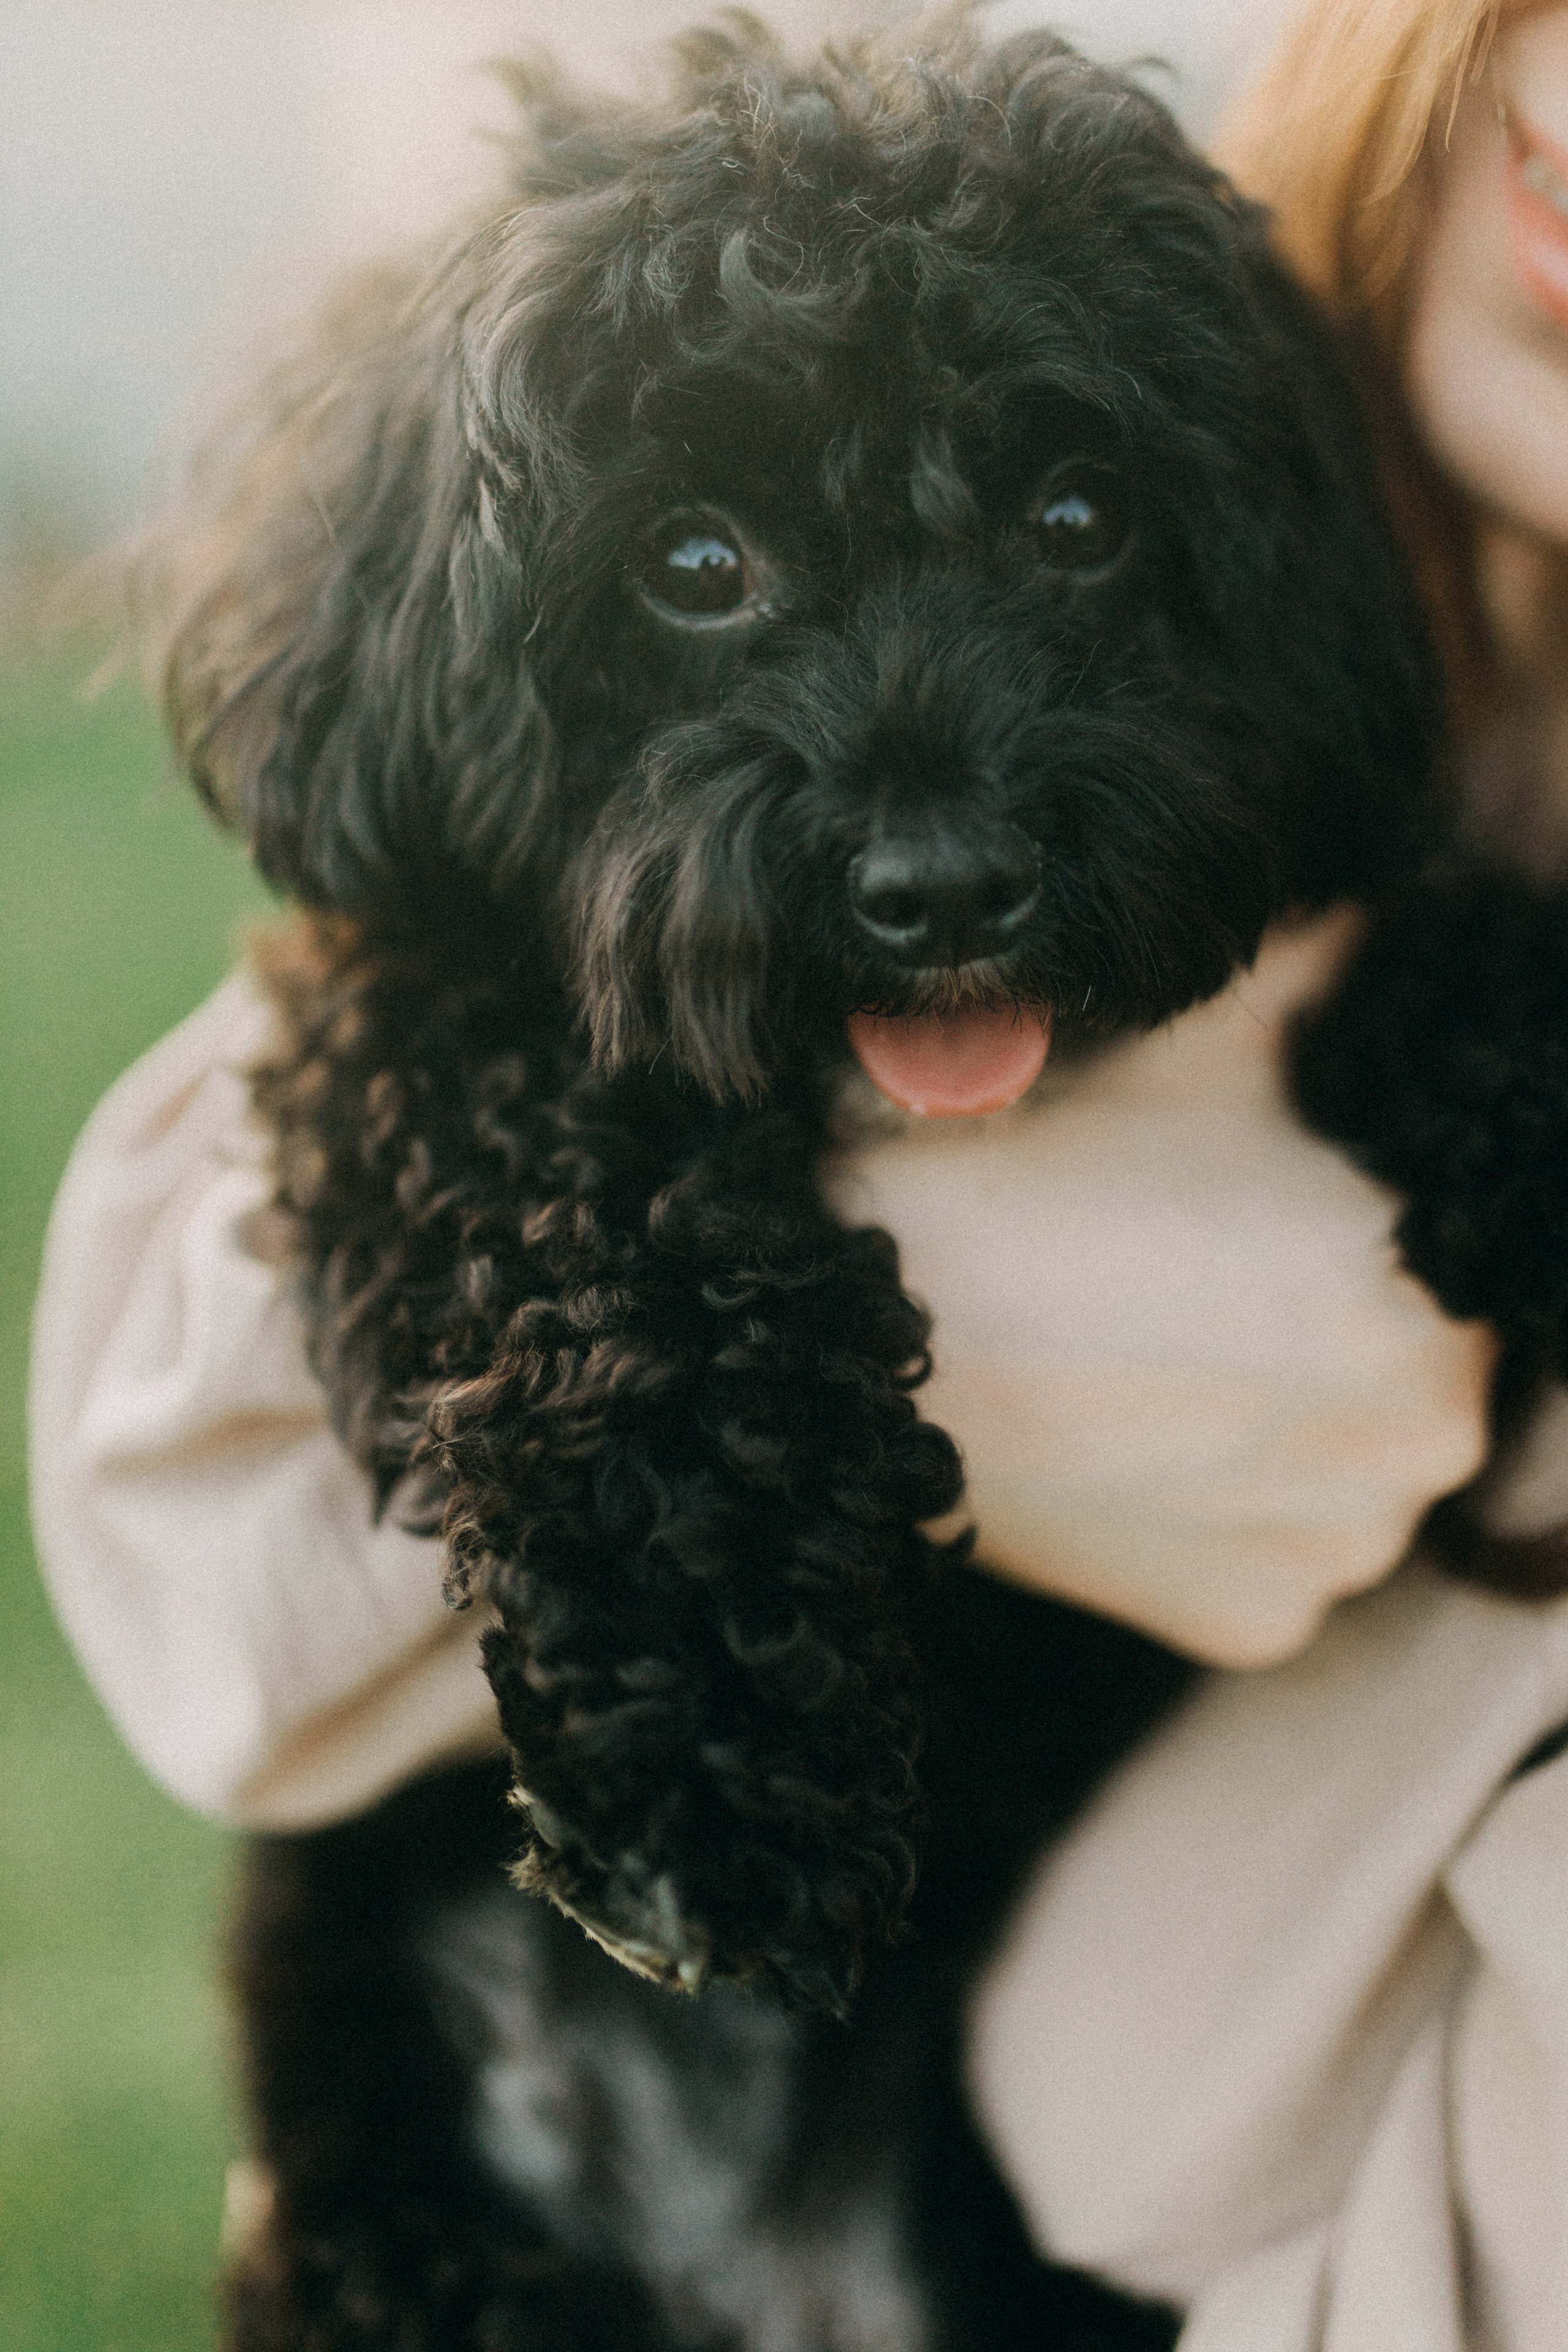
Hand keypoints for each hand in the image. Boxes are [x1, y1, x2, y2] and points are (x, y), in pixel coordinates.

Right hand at [824, 913, 1497, 1666]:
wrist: (861, 1321)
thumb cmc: (1035, 1165)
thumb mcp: (1202, 1036)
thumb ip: (1331, 975)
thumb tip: (1393, 930)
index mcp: (1428, 1286)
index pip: (1445, 1249)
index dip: (1356, 1220)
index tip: (1267, 1210)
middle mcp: (1422, 1438)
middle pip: (1416, 1365)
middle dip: (1336, 1323)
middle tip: (1212, 1282)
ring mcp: (1339, 1547)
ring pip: (1353, 1466)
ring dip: (1290, 1423)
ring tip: (1170, 1361)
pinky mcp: (1256, 1624)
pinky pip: (1279, 1554)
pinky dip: (1229, 1511)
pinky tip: (1148, 1446)